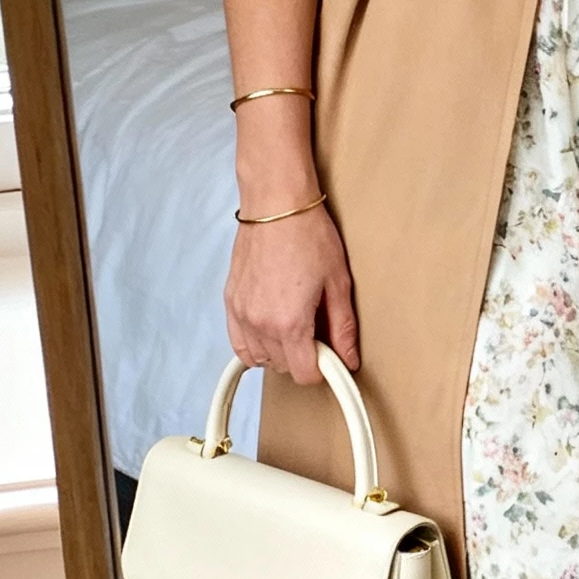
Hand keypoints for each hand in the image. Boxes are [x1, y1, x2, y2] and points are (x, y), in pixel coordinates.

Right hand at [224, 205, 359, 382]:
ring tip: (295, 325)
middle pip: (283, 367)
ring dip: (279, 352)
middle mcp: (260, 323)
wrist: (276, 204)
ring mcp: (241, 313)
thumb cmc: (308, 235)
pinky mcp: (230, 301)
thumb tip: (349, 357)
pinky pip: (239, 343)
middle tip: (317, 331)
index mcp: (289, 323)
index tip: (330, 356)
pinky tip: (270, 330)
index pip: (304, 374)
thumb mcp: (337, 283)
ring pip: (260, 358)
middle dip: (302, 357)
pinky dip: (254, 344)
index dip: (322, 369)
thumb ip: (342, 327)